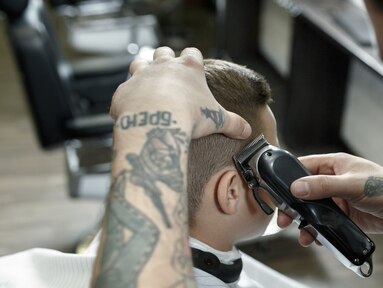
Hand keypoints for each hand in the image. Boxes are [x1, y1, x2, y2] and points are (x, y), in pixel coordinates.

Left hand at [110, 47, 250, 139]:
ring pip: (139, 63)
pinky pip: (126, 90)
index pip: (193, 53)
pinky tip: (136, 111)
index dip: (194, 61)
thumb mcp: (218, 120)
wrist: (157, 123)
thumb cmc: (190, 116)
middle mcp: (164, 65)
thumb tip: (247, 130)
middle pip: (163, 52)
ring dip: (143, 72)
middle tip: (171, 77)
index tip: (195, 71)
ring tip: (149, 87)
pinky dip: (130, 98)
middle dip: (166, 61)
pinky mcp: (124, 90)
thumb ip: (234, 123)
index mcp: (189, 68)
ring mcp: (141, 75)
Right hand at [277, 153, 382, 245]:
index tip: (276, 191)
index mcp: (335, 165)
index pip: (304, 166)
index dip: (288, 178)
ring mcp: (338, 199)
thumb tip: (296, 188)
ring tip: (303, 235)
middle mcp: (334, 180)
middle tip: (284, 219)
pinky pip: (324, 223)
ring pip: (313, 210)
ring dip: (305, 222)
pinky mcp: (343, 216)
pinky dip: (318, 231)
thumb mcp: (351, 185)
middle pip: (304, 191)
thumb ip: (323, 186)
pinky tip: (316, 239)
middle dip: (293, 206)